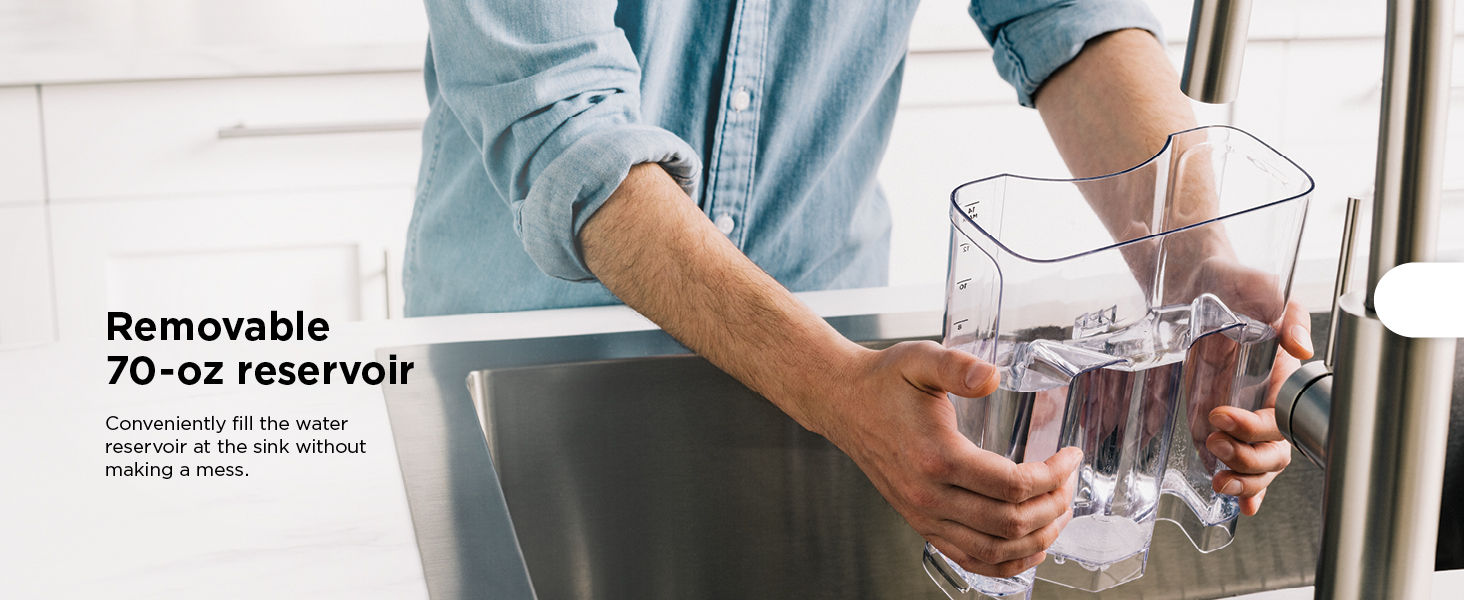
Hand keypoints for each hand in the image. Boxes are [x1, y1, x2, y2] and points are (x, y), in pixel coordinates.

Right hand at [798, 341, 1082, 578]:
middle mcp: (929, 495)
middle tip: (1068, 483)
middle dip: (1053, 507)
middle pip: (1010, 523)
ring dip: (1036, 538)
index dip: (1053, 475)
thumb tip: (993, 377)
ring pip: (994, 551)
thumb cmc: (882, 384)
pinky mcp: (921, 523)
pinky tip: (1026, 547)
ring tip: (1057, 514)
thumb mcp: (921, 360)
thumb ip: (958, 366)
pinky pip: (969, 559)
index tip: (1069, 456)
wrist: (843, 403)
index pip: (1012, 485)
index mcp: (937, 457)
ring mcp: (924, 515)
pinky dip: (1005, 563)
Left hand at [1206, 298, 1313, 514]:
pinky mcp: (1214, 420)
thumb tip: (1300, 348)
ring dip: (1241, 480)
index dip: (1256, 429)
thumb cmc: (1240, 287)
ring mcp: (1240, 416)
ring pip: (1256, 466)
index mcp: (1282, 382)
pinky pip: (1228, 459)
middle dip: (1249, 462)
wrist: (1200, 283)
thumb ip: (1289, 317)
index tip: (1223, 415)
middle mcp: (1263, 404)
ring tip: (1218, 477)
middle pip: (1272, 454)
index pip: (1280, 421)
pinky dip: (1235, 486)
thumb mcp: (1265, 294)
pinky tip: (1229, 499)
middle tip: (1218, 444)